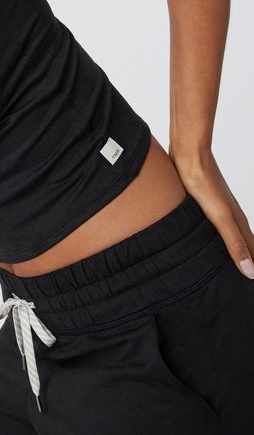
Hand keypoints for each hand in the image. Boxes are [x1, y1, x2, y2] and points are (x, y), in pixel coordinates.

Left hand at [170, 146, 253, 278]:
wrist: (189, 155)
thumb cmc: (203, 183)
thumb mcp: (220, 217)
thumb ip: (235, 242)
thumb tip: (251, 271)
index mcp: (236, 220)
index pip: (251, 248)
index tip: (253, 280)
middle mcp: (229, 214)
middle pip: (242, 240)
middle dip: (246, 257)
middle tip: (245, 274)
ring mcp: (216, 206)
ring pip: (227, 230)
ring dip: (231, 245)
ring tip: (228, 260)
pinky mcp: (201, 200)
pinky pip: (211, 221)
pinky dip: (214, 233)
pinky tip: (204, 235)